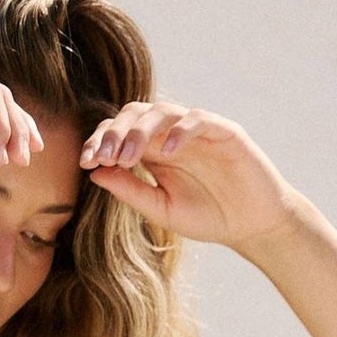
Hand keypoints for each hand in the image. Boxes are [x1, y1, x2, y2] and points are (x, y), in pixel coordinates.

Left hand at [79, 100, 301, 253]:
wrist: (251, 225)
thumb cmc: (207, 217)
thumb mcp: (161, 209)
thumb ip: (130, 190)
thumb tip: (94, 172)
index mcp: (153, 152)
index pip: (120, 132)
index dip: (101, 141)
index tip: (86, 161)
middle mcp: (172, 135)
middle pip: (136, 114)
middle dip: (115, 131)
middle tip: (103, 155)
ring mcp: (198, 131)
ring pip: (163, 111)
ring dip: (141, 130)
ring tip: (127, 155)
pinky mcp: (224, 131)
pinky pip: (199, 120)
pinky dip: (181, 131)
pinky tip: (168, 151)